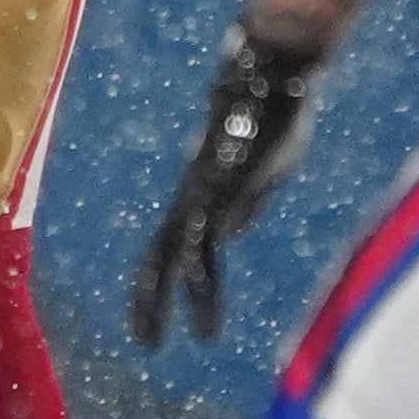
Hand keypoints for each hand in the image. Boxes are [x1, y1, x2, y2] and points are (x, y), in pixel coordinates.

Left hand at [132, 29, 325, 343]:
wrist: (270, 77)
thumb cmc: (274, 115)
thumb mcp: (266, 170)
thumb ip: (247, 201)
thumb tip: (225, 236)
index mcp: (206, 188)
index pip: (179, 241)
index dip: (172, 274)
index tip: (179, 307)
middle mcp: (192, 194)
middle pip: (160, 252)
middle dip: (148, 297)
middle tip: (143, 340)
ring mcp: (197, 194)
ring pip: (167, 256)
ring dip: (156, 302)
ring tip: (149, 342)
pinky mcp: (211, 196)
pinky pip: (198, 251)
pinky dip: (198, 290)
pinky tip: (202, 323)